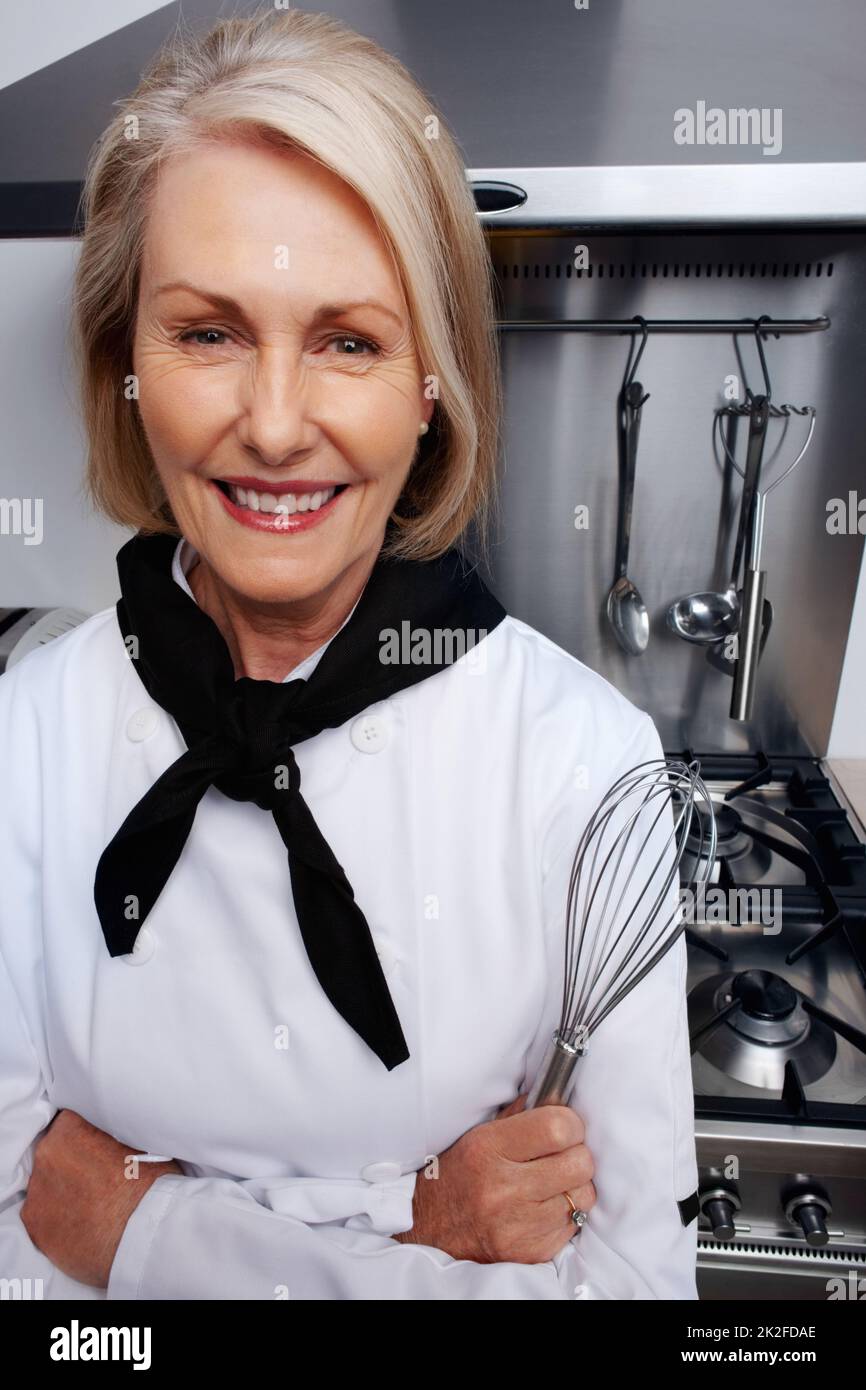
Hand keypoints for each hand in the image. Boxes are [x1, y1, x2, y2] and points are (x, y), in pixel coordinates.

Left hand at [21, 1109, 181, 1287]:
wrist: (142, 1233)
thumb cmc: (148, 1183)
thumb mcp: (138, 1143)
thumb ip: (114, 1136)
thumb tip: (114, 1140)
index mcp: (68, 1130)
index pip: (68, 1122)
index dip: (83, 1135)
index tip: (96, 1147)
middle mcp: (45, 1157)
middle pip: (54, 1153)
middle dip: (71, 1162)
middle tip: (96, 1176)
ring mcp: (37, 1194)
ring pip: (46, 1186)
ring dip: (63, 1191)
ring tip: (90, 1204)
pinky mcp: (36, 1229)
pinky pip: (43, 1218)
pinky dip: (59, 1220)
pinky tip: (81, 1225)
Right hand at [394, 1093, 595, 1263]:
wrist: (429, 1232)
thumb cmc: (456, 1177)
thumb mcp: (477, 1136)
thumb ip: (519, 1117)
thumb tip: (557, 1099)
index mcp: (489, 1149)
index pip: (557, 1128)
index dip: (571, 1124)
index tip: (567, 1127)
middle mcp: (504, 1188)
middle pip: (579, 1163)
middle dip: (578, 1155)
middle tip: (563, 1155)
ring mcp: (519, 1225)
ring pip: (583, 1196)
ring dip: (575, 1187)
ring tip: (553, 1184)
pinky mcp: (531, 1252)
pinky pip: (574, 1226)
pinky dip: (566, 1215)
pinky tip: (544, 1208)